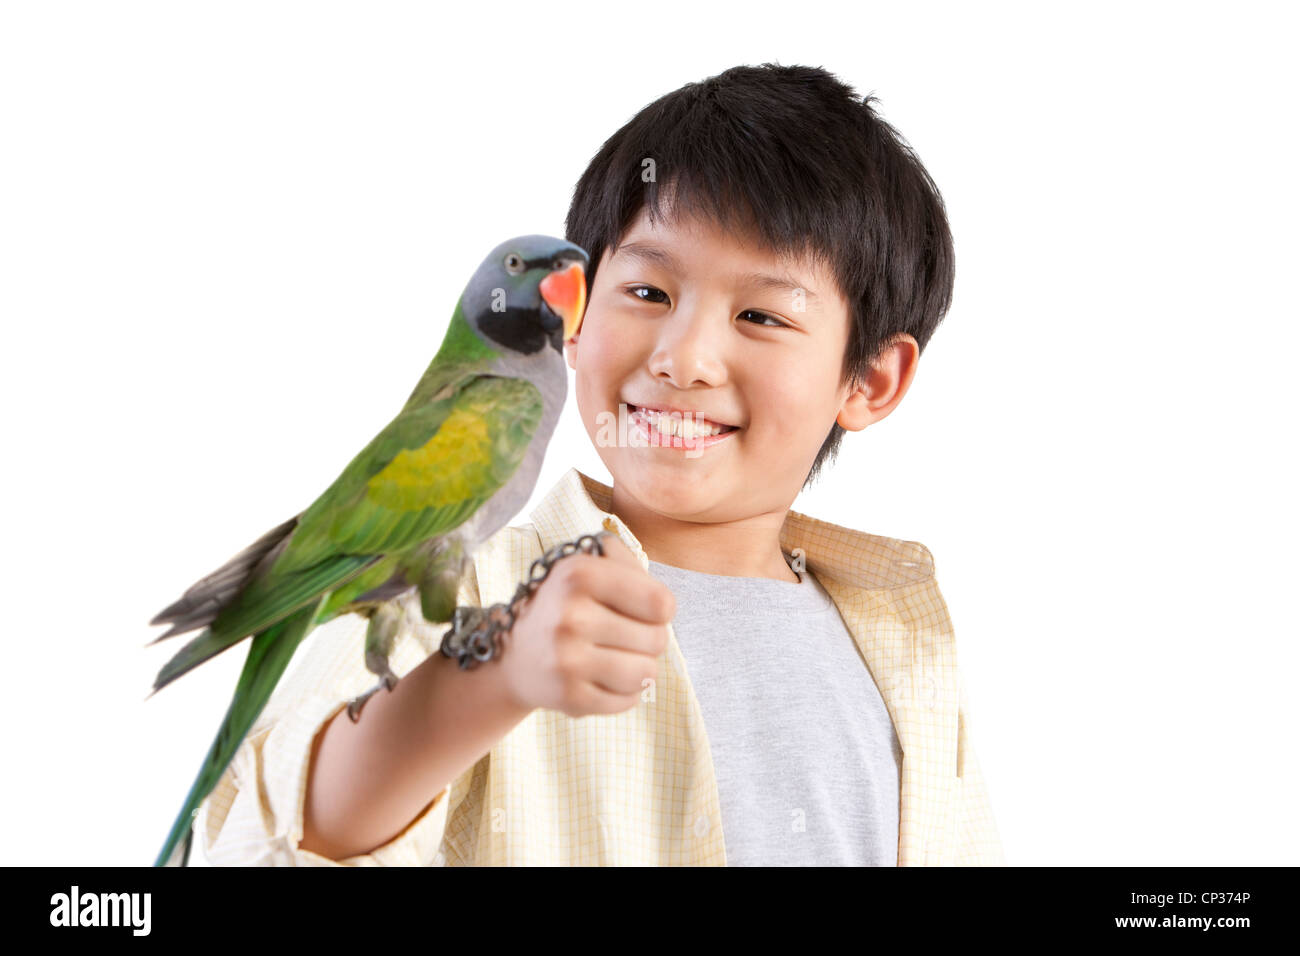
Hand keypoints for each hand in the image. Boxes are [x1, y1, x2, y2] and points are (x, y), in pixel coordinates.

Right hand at [499, 534, 674, 717]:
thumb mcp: (589, 565)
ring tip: (618, 656)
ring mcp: (567, 661)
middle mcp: (569, 617)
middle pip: (657, 639)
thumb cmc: (567, 605)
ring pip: (647, 673)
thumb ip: (629, 563)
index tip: (642, 609)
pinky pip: (629, 701)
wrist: (516, 655)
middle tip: (624, 634)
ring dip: (640, 667)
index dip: (660, 608)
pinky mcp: (569, 698)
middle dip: (649, 638)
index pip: (660, 603)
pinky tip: (604, 677)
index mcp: (579, 575)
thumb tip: (662, 603)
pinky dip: (625, 692)